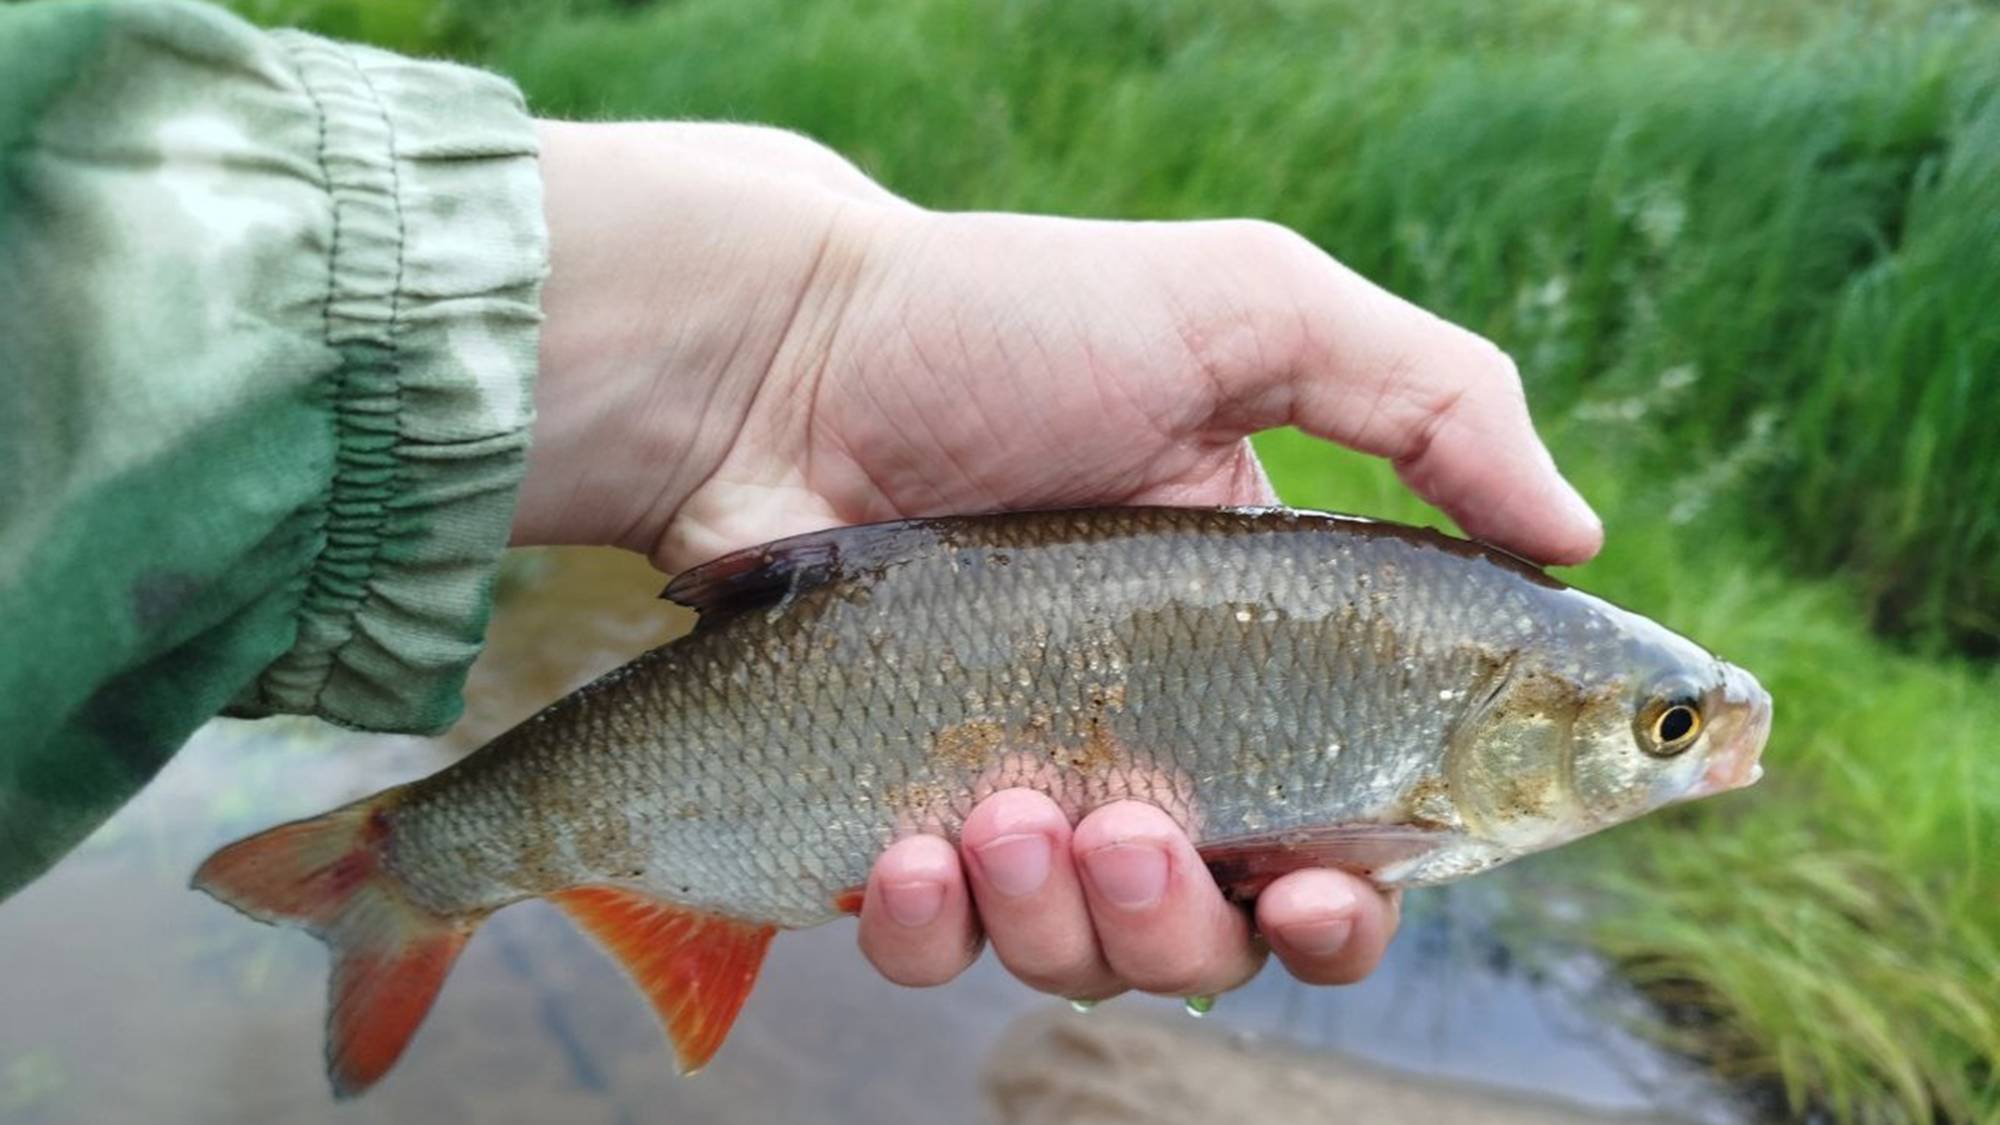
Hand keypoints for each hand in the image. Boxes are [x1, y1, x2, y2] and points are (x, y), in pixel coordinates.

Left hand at [518, 121, 1600, 998]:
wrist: (777, 361)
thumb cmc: (1008, 325)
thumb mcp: (1247, 310)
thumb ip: (1433, 405)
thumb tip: (1580, 543)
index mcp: (1258, 650)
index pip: (1362, 825)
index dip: (1372, 894)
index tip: (1345, 884)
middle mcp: (1151, 740)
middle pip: (1233, 935)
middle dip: (1202, 928)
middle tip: (1139, 832)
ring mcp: (1021, 789)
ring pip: (1095, 959)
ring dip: (1071, 921)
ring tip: (1014, 811)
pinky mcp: (895, 821)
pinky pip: (940, 949)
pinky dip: (936, 926)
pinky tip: (914, 842)